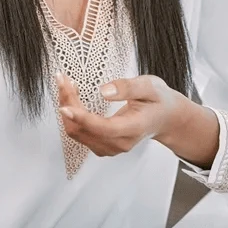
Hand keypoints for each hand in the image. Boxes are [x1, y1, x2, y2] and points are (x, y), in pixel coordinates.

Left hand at [56, 73, 179, 156]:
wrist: (165, 117)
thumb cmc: (158, 101)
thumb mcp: (149, 86)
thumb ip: (128, 88)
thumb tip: (104, 91)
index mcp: (133, 128)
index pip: (103, 128)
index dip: (82, 118)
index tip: (65, 105)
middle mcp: (120, 143)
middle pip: (84, 130)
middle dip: (69, 105)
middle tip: (63, 80)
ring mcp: (111, 147)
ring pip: (78, 133)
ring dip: (67, 110)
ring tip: (65, 86)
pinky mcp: (103, 145)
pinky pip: (80, 134)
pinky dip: (72, 117)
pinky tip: (71, 100)